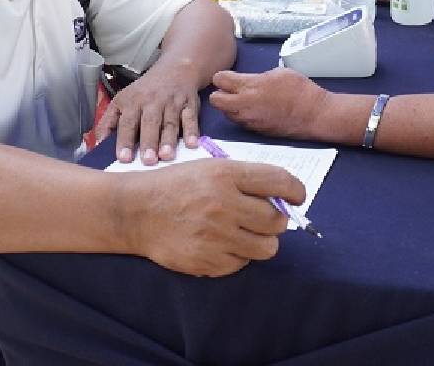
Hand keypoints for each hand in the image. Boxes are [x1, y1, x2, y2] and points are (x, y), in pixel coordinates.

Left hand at [100, 65, 201, 164]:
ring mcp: (172, 103)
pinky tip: (192, 144)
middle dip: (149, 142)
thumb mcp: (123, 100)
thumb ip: (110, 122)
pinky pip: (191, 118)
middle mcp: (152, 102)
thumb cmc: (146, 91)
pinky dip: (192, 131)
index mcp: (132, 102)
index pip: (127, 123)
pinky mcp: (189, 104)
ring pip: (170, 122)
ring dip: (169, 140)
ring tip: (166, 156)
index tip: (123, 158)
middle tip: (148, 161)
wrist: (176, 69)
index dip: (125, 140)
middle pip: (150, 123)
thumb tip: (97, 143)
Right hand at [128, 159, 304, 276]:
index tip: (297, 197)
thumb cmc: (177, 186)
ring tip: (243, 234)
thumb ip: (246, 180)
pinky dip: (238, 256)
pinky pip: (242, 264)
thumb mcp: (210, 168)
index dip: (296, 191)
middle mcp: (224, 204)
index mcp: (226, 175)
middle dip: (276, 220)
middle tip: (262, 218)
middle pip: (277, 221)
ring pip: (267, 248)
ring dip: (260, 241)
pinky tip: (221, 244)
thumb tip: (283, 198)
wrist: (135, 211)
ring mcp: (216, 235)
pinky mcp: (207, 260)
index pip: (280, 182)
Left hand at [210, 68, 329, 140]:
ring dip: (230, 106)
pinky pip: (240, 122)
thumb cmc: (300, 91)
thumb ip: (258, 76)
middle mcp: (244, 104)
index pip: (219, 79)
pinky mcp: (255, 131)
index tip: (228, 77)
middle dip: (220, 93)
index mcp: (250, 86)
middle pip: (215, 100)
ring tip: (245, 101)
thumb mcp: (279, 72)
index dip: (222, 77)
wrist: (314, 115)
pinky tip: (255, 111)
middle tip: (231, 90)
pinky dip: (242, 116)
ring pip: (226, 113)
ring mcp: (249, 120)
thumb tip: (250, 80)